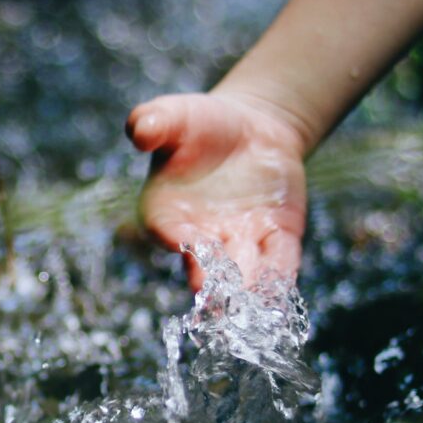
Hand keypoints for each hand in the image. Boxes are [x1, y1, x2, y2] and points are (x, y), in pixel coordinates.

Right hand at [126, 91, 311, 290]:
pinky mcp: (276, 238)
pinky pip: (280, 261)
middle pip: (205, 264)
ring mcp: (240, 242)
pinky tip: (283, 295)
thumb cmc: (200, 123)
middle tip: (218, 301)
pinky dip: (282, 278)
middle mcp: (201, 237)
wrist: (250, 129)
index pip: (167, 230)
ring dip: (249, 291)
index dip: (175, 237)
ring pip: (244, 272)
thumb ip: (154, 122)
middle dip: (213, 282)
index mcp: (166, 212)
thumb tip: (140, 130)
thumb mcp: (175, 114)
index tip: (183, 243)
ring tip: (254, 308)